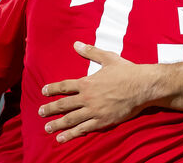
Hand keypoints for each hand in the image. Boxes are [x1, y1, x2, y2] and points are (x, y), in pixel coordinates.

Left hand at [39, 42, 155, 142]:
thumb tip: (76, 44)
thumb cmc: (127, 71)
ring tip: (47, 128)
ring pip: (70, 119)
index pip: (65, 86)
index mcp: (87, 82)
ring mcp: (94, 111)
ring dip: (57, 124)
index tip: (44, 91)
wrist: (142, 86)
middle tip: (40, 113)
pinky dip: (71, 134)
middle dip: (50, 109)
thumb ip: (90, 52)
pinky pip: (83, 129)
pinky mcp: (102, 121)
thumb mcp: (108, 58)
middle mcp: (87, 97)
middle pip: (63, 105)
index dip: (53, 89)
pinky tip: (62, 138)